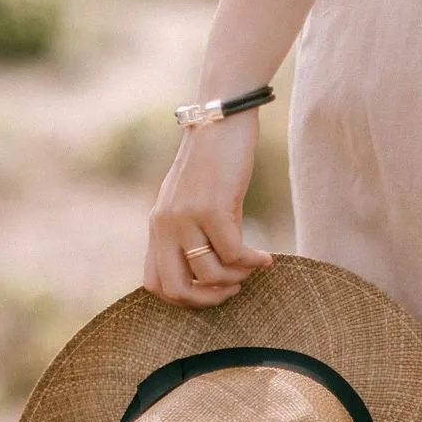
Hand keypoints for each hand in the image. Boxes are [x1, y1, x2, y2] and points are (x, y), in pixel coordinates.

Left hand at [143, 108, 273, 307]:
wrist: (221, 120)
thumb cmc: (214, 164)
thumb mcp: (193, 203)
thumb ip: (191, 235)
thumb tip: (209, 275)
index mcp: (157, 226)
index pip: (154, 284)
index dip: (183, 299)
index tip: (210, 291)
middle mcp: (164, 224)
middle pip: (176, 289)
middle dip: (207, 300)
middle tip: (232, 289)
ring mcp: (186, 217)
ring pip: (210, 274)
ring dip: (236, 278)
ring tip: (252, 266)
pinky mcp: (212, 208)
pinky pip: (234, 254)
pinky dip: (253, 262)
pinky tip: (267, 258)